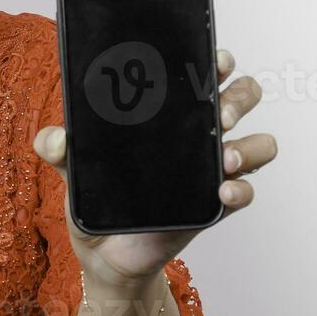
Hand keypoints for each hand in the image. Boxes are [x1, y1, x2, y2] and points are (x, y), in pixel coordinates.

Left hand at [32, 47, 277, 283]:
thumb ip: (58, 149)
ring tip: (225, 157)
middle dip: (240, 96)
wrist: (102, 254)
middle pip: (244, 97)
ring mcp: (211, 170)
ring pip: (260, 144)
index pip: (204, 74)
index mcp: (169, 115)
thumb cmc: (98, 200)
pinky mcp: (215, 206)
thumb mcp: (72, 169)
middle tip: (219, 113)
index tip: (213, 61)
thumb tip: (56, 138)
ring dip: (250, 145)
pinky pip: (246, 192)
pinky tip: (223, 192)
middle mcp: (197, 136)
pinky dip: (242, 190)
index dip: (217, 61)